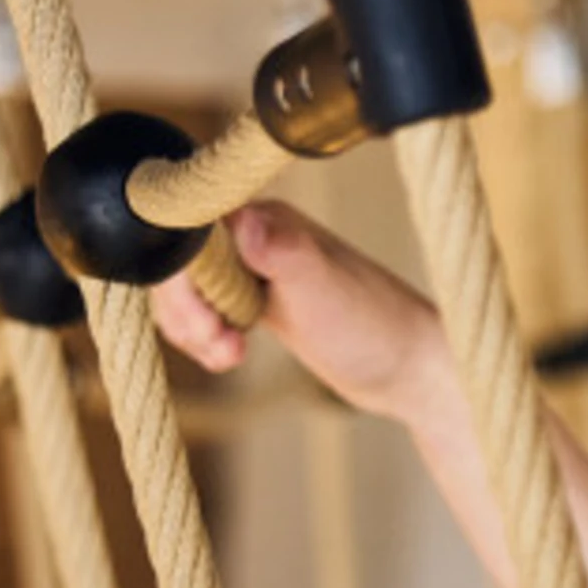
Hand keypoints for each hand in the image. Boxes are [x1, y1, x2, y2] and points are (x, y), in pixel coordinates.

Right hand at [151, 201, 451, 421]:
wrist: (407, 370)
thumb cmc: (373, 325)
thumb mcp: (323, 289)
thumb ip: (283, 251)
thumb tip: (245, 221)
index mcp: (266, 218)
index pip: (189, 229)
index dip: (180, 276)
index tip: (204, 319)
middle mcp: (255, 235)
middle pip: (180, 263)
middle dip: (185, 310)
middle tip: (219, 344)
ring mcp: (254, 268)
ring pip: (187, 291)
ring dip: (193, 329)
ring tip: (228, 356)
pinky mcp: (257, 300)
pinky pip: (204, 312)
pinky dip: (205, 339)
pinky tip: (228, 357)